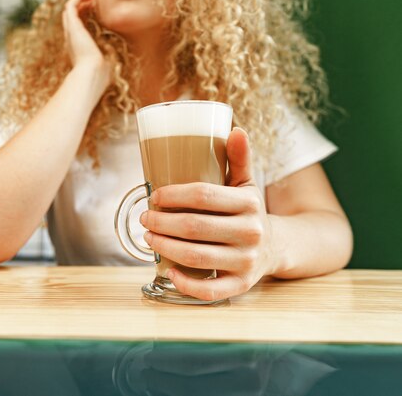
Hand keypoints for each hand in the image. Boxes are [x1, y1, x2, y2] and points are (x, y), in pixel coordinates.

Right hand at [63, 0, 109, 80]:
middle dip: (80, 7)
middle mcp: (71, 39)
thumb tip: (116, 66)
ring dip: (79, 0)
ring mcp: (71, 32)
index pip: (75, 29)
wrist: (91, 75)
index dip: (83, 18)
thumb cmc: (99, 76)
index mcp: (77, 48)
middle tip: (92, 3)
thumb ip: (107, 64)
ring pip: (69, 10)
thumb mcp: (104, 68)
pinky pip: (70, 5)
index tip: (94, 13)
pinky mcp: (73, 26)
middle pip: (70, 17)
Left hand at [140, 128, 275, 300]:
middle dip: (161, 222)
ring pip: (196, 257)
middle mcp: (251, 234)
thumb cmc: (248, 212)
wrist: (275, 247)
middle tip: (144, 217)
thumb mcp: (246, 185)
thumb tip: (234, 129)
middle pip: (194, 227)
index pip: (203, 196)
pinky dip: (185, 284)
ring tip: (148, 237)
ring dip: (164, 247)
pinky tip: (168, 271)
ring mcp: (246, 262)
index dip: (173, 195)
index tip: (154, 195)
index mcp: (249, 204)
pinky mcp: (240, 285)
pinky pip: (210, 291)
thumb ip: (239, 159)